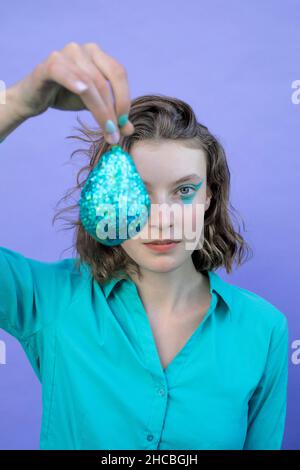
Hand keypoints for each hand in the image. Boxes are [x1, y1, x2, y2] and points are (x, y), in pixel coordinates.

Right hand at [11, 42, 134, 143]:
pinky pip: (65, 73)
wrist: (33, 98)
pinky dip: (75, 83)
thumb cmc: (65, 97)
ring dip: (101, 111)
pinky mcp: (49, 65)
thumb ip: (111, 114)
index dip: (124, 99)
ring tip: (106, 132)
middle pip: (106, 81)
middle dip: (113, 111)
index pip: (119, 73)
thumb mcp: (93, 106)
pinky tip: (83, 92)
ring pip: (90, 83)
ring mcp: (66, 54)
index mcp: (97, 55)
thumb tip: (129, 129)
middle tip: (115, 134)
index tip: (123, 124)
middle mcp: (83, 49)